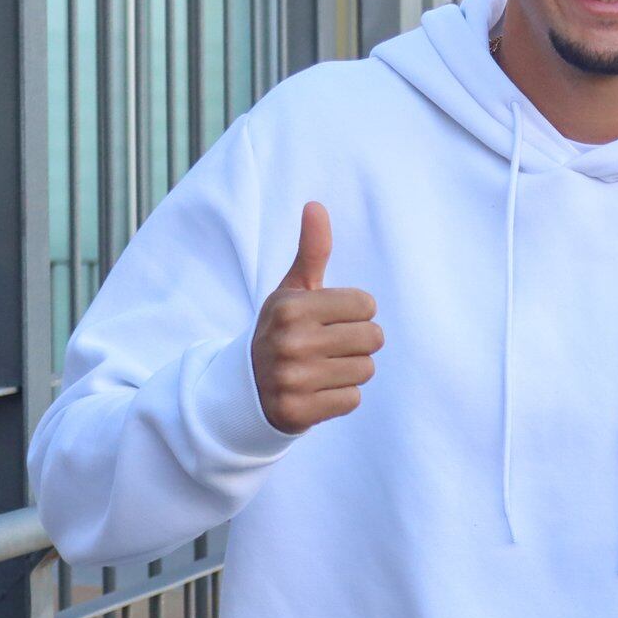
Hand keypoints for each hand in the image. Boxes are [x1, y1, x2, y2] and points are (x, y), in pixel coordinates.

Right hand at [251, 203, 383, 434]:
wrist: (245, 390)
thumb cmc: (282, 331)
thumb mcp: (292, 292)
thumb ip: (312, 251)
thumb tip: (315, 205)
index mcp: (290, 307)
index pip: (367, 304)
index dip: (355, 313)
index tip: (329, 320)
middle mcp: (289, 342)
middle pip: (373, 338)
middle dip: (358, 343)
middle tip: (329, 347)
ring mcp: (292, 379)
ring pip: (366, 370)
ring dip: (350, 371)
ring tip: (321, 369)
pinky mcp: (298, 412)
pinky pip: (353, 400)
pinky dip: (340, 397)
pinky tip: (316, 391)